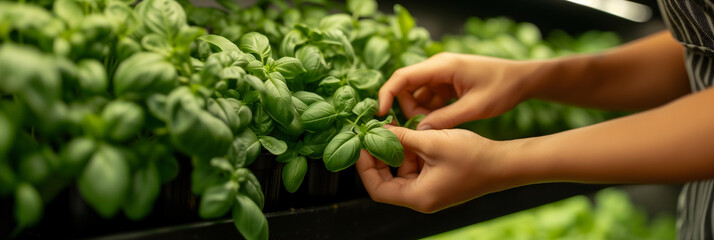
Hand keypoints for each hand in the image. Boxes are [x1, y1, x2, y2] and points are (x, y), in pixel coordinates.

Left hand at [356, 125, 514, 212]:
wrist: (504, 163)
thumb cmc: (472, 156)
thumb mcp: (432, 141)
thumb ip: (402, 137)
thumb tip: (379, 131)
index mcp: (418, 196)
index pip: (377, 189)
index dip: (365, 167)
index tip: (360, 145)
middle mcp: (421, 198)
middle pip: (386, 182)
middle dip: (378, 158)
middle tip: (371, 135)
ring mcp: (430, 191)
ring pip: (400, 172)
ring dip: (395, 151)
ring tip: (392, 128)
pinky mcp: (438, 182)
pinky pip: (415, 168)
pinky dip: (410, 152)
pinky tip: (410, 132)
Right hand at [378, 52, 539, 129]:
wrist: (524, 79)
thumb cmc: (503, 88)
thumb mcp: (475, 108)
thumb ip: (445, 120)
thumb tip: (420, 133)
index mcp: (442, 66)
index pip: (402, 77)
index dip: (387, 94)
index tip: (380, 115)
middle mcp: (438, 67)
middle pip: (406, 86)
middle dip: (407, 109)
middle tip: (420, 128)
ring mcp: (442, 74)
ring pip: (417, 94)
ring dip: (419, 112)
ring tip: (434, 128)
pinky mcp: (447, 83)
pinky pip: (429, 97)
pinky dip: (430, 111)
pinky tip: (440, 123)